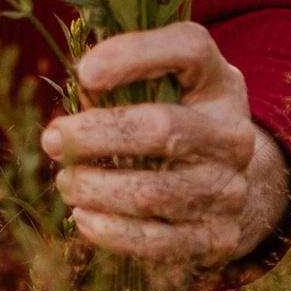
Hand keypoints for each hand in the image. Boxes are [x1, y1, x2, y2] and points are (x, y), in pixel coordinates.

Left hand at [40, 23, 290, 269]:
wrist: (237, 186)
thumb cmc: (181, 118)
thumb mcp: (169, 82)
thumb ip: (128, 73)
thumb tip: (81, 83)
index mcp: (219, 82)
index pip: (189, 49)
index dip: (136, 54)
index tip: (83, 72)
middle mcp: (233, 134)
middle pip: (162, 128)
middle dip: (98, 134)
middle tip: (53, 139)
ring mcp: (230, 188)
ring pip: (154, 192)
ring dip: (97, 188)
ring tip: (65, 182)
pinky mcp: (219, 236)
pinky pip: (161, 242)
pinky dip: (114, 232)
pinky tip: (83, 218)